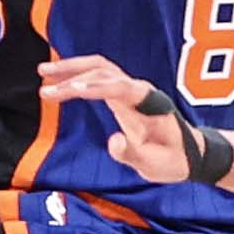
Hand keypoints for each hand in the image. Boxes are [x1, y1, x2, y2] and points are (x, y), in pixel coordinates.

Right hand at [39, 57, 192, 182]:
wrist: (189, 154)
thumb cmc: (174, 161)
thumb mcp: (155, 166)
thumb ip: (134, 154)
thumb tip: (113, 141)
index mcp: (149, 103)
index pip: (119, 87)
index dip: (95, 87)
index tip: (71, 90)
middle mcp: (139, 90)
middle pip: (103, 70)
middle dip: (73, 74)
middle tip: (45, 84)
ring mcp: (132, 90)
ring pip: (99, 68)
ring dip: (72, 68)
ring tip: (43, 72)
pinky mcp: (124, 95)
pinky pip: (99, 77)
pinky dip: (78, 75)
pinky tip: (60, 82)